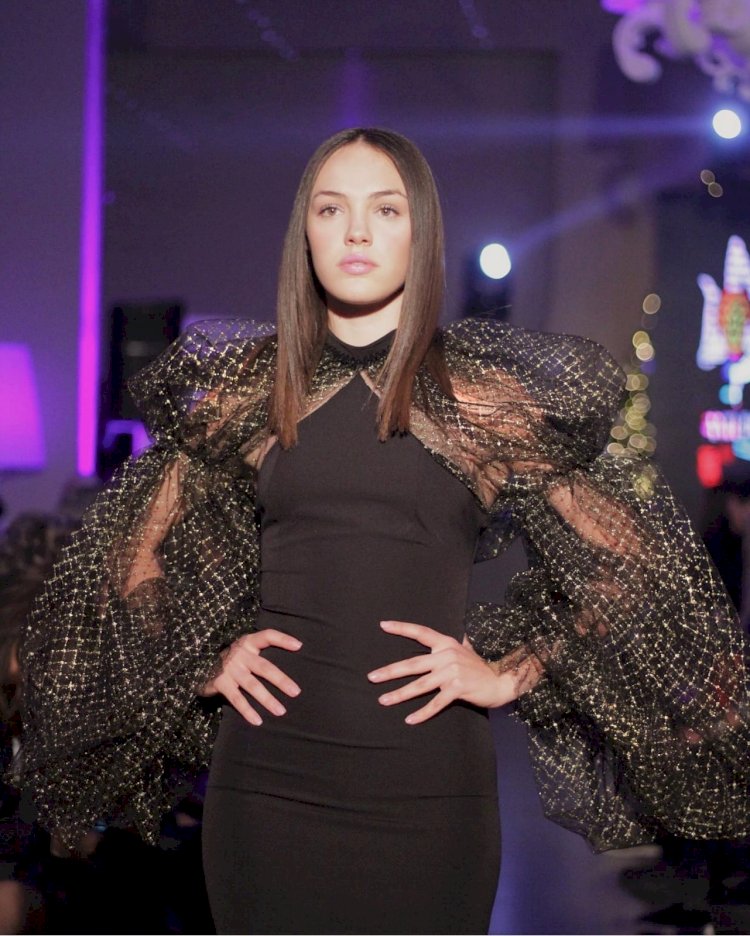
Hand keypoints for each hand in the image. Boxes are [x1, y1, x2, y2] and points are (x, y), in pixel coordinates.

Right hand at [199, 629, 301, 725]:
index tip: (299, 646)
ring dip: (267, 700)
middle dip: (281, 680)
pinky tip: (258, 721)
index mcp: (247, 642)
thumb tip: (294, 651)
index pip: (267, 636)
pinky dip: (247, 711)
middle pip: (264, 667)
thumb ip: (261, 650)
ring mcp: (230, 669)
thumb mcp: (245, 648)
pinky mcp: (221, 683)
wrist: (200, 665)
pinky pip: (237, 699)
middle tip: (296, 692)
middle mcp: (239, 654)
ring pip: (252, 685)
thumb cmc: (233, 658)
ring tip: (281, 711)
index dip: (283, 639)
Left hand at [367, 620, 526, 724]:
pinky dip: (422, 713)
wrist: (501, 681)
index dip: (402, 628)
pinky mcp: (458, 688)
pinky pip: (436, 703)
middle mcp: (447, 655)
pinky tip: (410, 720)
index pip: (421, 633)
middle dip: (390, 671)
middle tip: (372, 677)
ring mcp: (452, 672)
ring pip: (420, 685)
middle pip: (412, 664)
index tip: (383, 625)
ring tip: (383, 700)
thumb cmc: (479, 667)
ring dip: (399, 694)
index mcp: (446, 644)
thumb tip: (436, 641)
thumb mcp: (464, 650)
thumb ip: (449, 646)